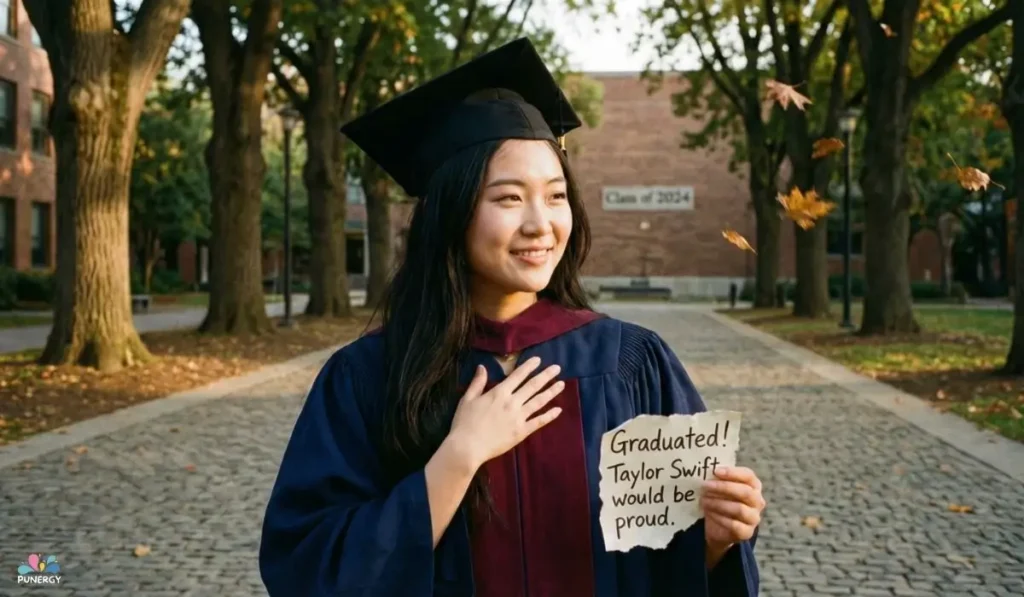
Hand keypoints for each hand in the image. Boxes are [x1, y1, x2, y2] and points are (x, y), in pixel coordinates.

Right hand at [444, 357, 563, 471]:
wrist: (468, 447)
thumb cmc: (464, 423)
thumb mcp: (468, 399)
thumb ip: (477, 382)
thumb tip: (482, 366)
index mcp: (499, 393)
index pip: (518, 376)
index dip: (529, 366)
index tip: (538, 360)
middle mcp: (512, 402)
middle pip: (532, 386)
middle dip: (545, 375)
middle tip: (557, 368)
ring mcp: (519, 417)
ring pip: (539, 401)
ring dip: (551, 392)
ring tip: (561, 384)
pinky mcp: (522, 432)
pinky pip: (539, 422)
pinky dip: (549, 415)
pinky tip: (558, 410)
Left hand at [701, 466, 764, 556]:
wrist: (719, 527)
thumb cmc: (721, 500)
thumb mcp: (721, 488)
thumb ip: (718, 479)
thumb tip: (706, 469)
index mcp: (754, 486)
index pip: (748, 476)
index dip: (733, 473)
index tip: (715, 471)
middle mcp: (757, 501)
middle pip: (745, 492)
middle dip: (724, 487)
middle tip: (705, 485)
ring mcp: (754, 518)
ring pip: (739, 509)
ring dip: (718, 503)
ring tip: (703, 500)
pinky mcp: (747, 532)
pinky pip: (734, 525)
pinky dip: (719, 518)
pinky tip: (708, 513)